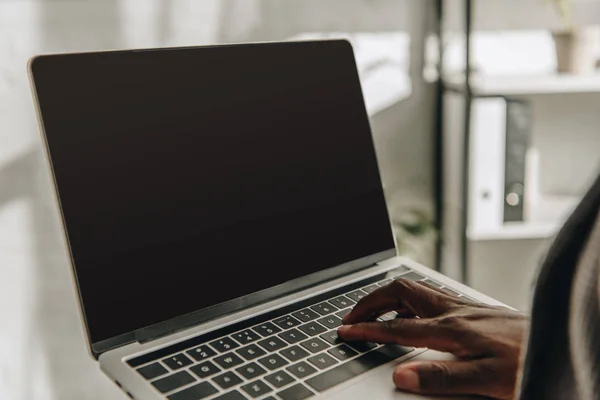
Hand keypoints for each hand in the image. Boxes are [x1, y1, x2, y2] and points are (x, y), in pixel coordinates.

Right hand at [337, 278, 527, 398]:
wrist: (559, 341)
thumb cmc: (527, 361)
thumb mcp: (486, 379)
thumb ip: (441, 377)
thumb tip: (401, 376)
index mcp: (451, 328)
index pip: (397, 327)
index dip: (366, 330)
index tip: (345, 332)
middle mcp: (454, 311)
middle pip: (400, 292)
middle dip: (371, 302)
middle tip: (353, 317)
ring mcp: (463, 306)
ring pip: (415, 290)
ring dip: (388, 298)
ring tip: (374, 312)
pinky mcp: (473, 309)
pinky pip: (430, 296)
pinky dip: (409, 300)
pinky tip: (413, 312)